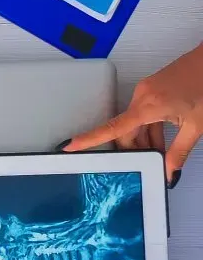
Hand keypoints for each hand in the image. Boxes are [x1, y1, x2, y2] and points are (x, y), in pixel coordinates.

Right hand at [63, 43, 202, 182]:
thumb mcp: (196, 125)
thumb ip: (180, 151)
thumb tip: (170, 170)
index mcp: (148, 106)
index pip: (112, 129)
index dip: (88, 139)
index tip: (69, 146)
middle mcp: (141, 96)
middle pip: (124, 131)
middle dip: (133, 149)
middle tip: (148, 163)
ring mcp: (145, 91)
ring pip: (134, 123)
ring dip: (144, 139)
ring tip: (162, 151)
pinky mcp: (151, 88)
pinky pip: (141, 113)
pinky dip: (149, 127)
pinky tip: (163, 136)